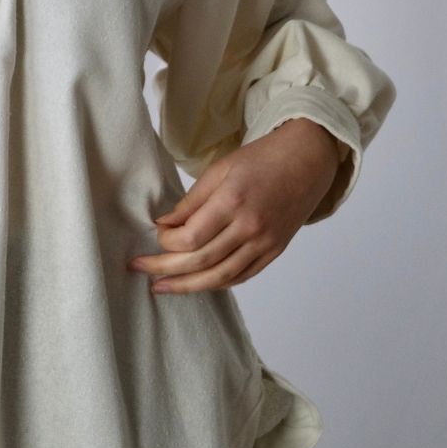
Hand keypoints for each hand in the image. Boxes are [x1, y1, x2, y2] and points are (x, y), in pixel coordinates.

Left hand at [127, 119, 343, 291]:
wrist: (307, 161)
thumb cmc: (261, 159)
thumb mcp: (220, 169)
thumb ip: (191, 201)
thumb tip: (164, 224)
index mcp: (233, 201)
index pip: (191, 237)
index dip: (166, 242)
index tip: (157, 234)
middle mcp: (250, 227)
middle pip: (200, 261)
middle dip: (164, 269)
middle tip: (139, 268)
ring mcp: (265, 242)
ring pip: (220, 277)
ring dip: (186, 286)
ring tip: (161, 287)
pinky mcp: (274, 251)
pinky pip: (241, 276)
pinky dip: (216, 283)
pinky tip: (196, 283)